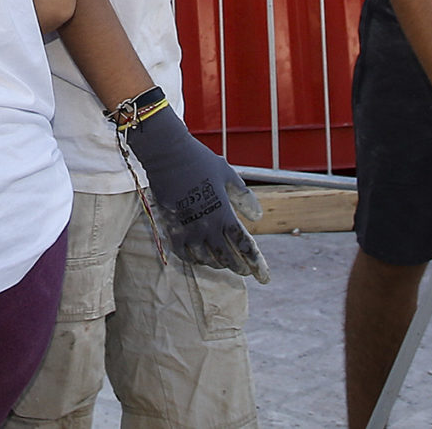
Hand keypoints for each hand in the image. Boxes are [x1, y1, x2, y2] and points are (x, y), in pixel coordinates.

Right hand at [124, 110, 271, 282]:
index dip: (256, 264)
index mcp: (224, 214)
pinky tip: (200, 257)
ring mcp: (188, 229)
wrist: (167, 154)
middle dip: (239, 267)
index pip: (244, 246)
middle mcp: (206, 226)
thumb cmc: (200, 161)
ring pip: (206, 259)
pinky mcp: (172, 228)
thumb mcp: (228, 174)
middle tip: (246, 271)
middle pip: (227, 258)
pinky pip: (184, 254)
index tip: (264, 277)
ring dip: (218, 264)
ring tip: (225, 263)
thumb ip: (243, 197)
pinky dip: (195, 259)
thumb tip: (257, 217)